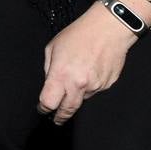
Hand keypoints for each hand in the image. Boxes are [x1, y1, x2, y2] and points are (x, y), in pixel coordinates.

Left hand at [37, 4, 137, 124]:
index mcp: (61, 74)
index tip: (42, 109)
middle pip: (67, 110)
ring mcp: (95, 87)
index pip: (49, 102)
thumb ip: (49, 68)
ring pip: (82, 99)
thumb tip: (50, 83)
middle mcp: (79, 84)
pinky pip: (95, 91)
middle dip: (60, 116)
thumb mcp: (53, 47)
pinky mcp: (107, 85)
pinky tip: (90, 70)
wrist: (108, 30)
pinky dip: (90, 85)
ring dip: (76, 94)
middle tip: (56, 119)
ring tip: (77, 76)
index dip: (43, 108)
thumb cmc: (78, 35)